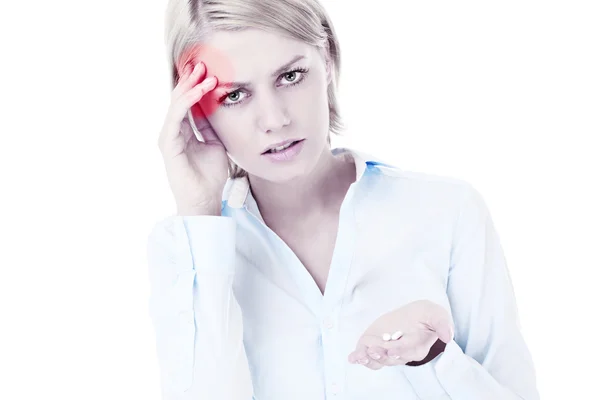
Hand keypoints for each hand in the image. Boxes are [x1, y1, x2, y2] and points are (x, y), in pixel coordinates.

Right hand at [157, 61, 228, 214]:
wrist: (205, 199)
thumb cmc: (209, 175)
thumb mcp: (215, 144)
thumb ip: (210, 127)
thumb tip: (213, 107)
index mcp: (183, 132)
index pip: (187, 103)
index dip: (196, 86)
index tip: (208, 70)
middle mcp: (173, 132)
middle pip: (179, 99)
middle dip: (191, 81)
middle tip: (203, 64)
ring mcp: (169, 137)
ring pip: (177, 104)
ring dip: (190, 87)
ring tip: (203, 73)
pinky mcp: (168, 143)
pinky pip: (176, 117)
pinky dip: (187, 102)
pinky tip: (198, 91)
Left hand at [348, 300, 453, 369]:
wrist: (412, 314)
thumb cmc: (425, 315)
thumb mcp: (434, 313)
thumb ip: (441, 322)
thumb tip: (448, 335)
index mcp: (416, 347)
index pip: (407, 351)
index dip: (399, 350)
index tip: (390, 348)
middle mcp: (401, 353)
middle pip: (390, 358)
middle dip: (381, 355)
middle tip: (373, 349)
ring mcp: (386, 351)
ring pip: (378, 360)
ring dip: (368, 358)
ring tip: (361, 355)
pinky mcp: (375, 346)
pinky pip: (368, 358)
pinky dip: (359, 358)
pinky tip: (353, 358)